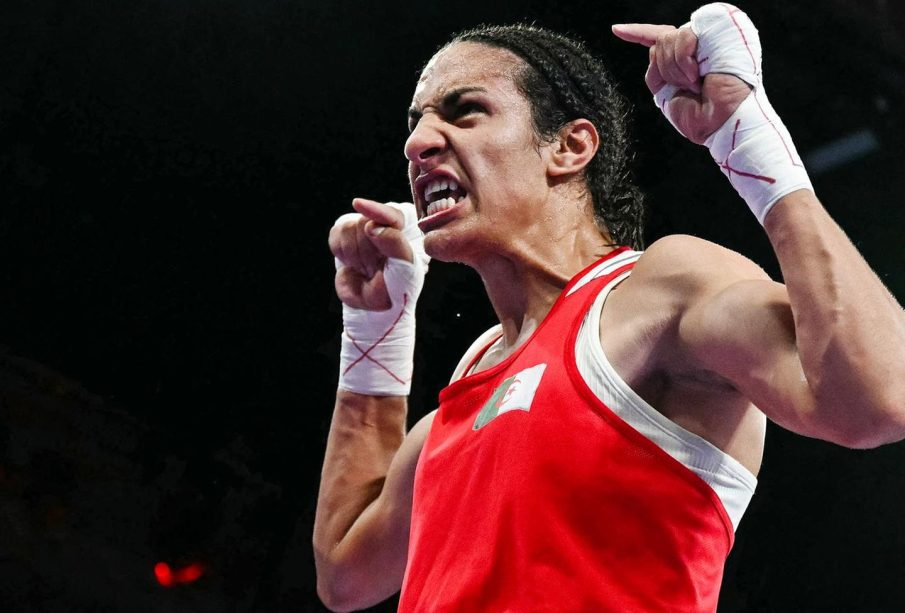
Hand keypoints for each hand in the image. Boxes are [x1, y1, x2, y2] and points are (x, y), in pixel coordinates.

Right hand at [329, 199, 417, 310]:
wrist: (377, 304)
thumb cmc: (398, 286)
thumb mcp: (405, 268)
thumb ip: (394, 243)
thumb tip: (371, 225)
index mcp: (407, 227)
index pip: (392, 214)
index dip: (375, 210)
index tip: (358, 205)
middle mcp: (385, 222)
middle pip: (365, 222)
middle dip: (367, 251)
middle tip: (376, 269)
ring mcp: (363, 226)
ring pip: (348, 227)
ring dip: (356, 256)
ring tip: (368, 269)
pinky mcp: (344, 234)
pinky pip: (336, 234)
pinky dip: (343, 254)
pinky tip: (355, 264)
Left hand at [612, 23, 751, 143]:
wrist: (721, 123)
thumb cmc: (699, 115)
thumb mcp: (666, 92)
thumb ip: (656, 68)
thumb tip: (653, 46)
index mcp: (688, 57)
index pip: (659, 38)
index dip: (636, 33)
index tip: (616, 30)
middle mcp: (700, 43)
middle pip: (660, 42)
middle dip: (666, 69)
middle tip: (688, 87)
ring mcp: (710, 35)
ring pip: (667, 39)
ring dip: (675, 68)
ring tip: (696, 83)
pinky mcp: (720, 29)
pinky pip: (683, 36)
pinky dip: (684, 60)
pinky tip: (700, 75)